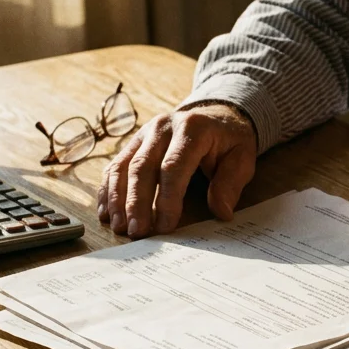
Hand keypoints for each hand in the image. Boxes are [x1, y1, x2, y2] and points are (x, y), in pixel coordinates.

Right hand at [97, 103, 256, 236]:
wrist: (217, 115)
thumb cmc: (229, 141)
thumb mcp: (242, 158)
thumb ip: (231, 184)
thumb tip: (221, 212)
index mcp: (192, 129)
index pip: (173, 167)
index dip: (166, 199)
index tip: (164, 226)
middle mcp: (162, 127)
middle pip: (142, 167)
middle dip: (136, 203)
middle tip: (136, 233)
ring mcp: (144, 133)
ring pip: (122, 166)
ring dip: (117, 199)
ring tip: (119, 227)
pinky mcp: (134, 142)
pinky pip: (115, 166)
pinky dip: (108, 190)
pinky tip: (106, 212)